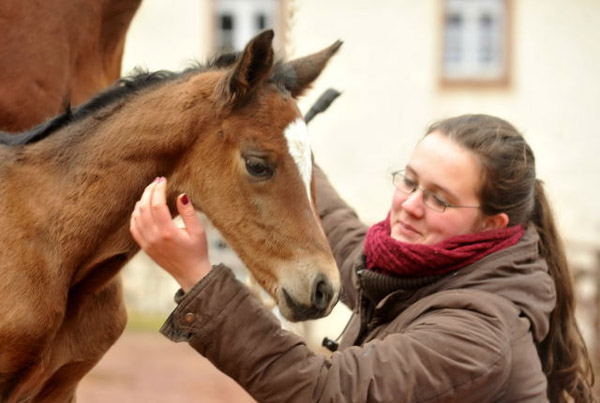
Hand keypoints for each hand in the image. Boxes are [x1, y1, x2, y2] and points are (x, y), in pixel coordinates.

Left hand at [129, 177, 210, 291]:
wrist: (191, 274)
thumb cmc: (198, 252)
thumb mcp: (198, 231)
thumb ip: (189, 213)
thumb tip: (181, 195)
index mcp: (168, 232)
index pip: (157, 204)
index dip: (158, 189)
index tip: (163, 180)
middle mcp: (154, 237)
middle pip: (144, 207)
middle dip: (149, 191)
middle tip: (156, 182)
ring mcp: (147, 243)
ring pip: (136, 216)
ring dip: (141, 201)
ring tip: (150, 192)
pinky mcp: (145, 247)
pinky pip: (134, 228)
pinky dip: (135, 215)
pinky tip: (141, 207)